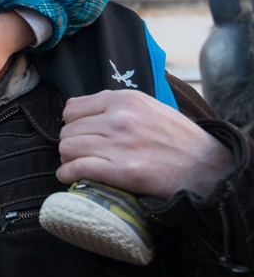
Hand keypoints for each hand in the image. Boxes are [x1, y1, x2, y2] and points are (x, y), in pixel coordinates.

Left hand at [57, 90, 234, 200]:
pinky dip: (68, 174)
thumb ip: (117, 106)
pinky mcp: (122, 171)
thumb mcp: (150, 107)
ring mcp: (120, 144)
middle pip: (68, 130)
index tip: (83, 134)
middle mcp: (120, 118)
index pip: (72, 108)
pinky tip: (72, 177)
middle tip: (84, 154)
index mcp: (125, 99)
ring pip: (68, 148)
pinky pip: (76, 168)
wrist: (208, 168)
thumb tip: (81, 112)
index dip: (74, 124)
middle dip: (73, 143)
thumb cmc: (178, 139)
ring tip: (81, 165)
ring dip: (70, 159)